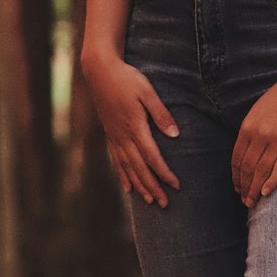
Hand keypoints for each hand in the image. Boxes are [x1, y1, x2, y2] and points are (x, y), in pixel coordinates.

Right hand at [81, 50, 179, 206]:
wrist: (99, 72)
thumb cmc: (126, 78)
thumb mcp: (147, 91)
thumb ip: (161, 113)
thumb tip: (175, 135)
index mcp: (135, 127)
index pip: (152, 157)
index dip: (164, 173)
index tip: (176, 185)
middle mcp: (123, 137)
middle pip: (140, 168)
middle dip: (153, 187)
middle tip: (165, 204)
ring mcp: (115, 137)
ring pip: (128, 168)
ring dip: (140, 186)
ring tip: (150, 201)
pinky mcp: (110, 134)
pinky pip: (117, 161)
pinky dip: (124, 176)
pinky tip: (128, 187)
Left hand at [231, 71, 276, 207]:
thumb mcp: (259, 110)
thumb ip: (251, 130)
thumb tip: (245, 151)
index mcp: (249, 126)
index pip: (237, 159)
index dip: (235, 177)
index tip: (236, 188)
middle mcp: (260, 134)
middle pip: (247, 168)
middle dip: (243, 187)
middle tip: (244, 200)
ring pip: (261, 171)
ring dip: (254, 190)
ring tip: (252, 202)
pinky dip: (271, 182)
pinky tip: (266, 193)